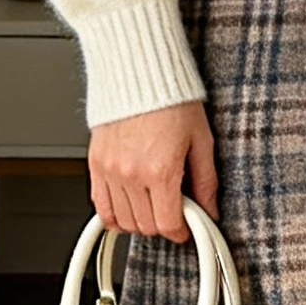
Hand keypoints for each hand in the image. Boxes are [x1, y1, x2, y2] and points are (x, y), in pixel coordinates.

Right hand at [88, 101, 217, 242]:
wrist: (140, 72)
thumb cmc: (171, 99)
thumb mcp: (202, 140)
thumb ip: (206, 181)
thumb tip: (210, 209)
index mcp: (161, 170)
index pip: (167, 224)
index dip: (180, 232)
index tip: (186, 227)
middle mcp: (132, 173)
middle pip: (145, 226)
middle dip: (162, 225)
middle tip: (173, 210)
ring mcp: (110, 170)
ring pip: (122, 221)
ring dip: (139, 221)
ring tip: (153, 205)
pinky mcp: (95, 163)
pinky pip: (100, 206)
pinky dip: (114, 214)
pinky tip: (128, 207)